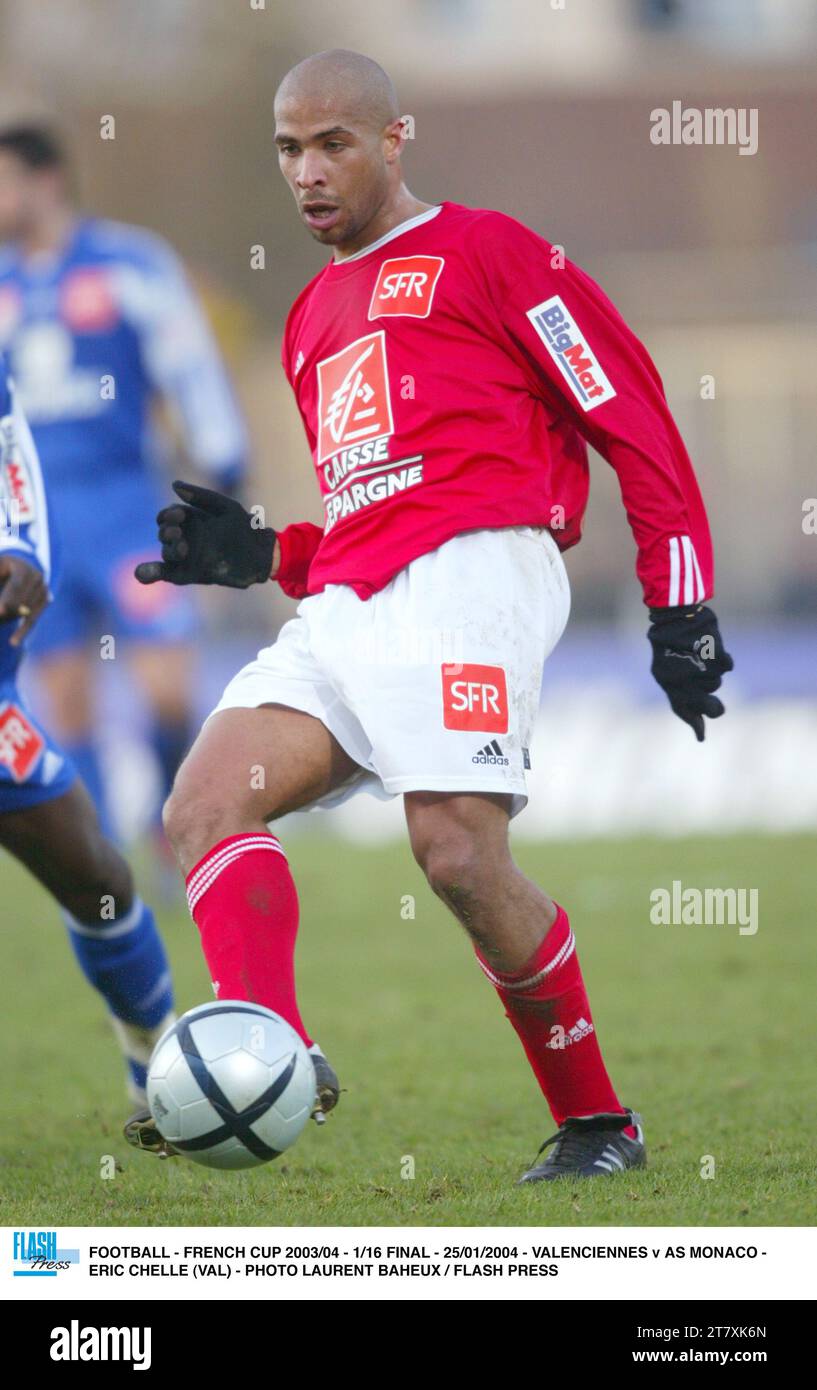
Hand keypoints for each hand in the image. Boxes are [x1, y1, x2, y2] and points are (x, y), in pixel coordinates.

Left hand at [0, 554, 48, 646]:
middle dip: (9, 611)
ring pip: (29, 612)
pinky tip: (14, 641)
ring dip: (12, 619)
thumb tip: (0, 611)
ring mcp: (44, 588)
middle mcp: (37, 575)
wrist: (11, 572)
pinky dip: (23, 631)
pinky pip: (34, 618)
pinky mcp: (45, 601)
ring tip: (3, 627)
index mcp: (21, 566)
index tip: (0, 612)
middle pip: (24, 600)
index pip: (16, 585)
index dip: (8, 599)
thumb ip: (0, 586)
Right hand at [134, 481, 275, 589]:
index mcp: (190, 520)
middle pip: (164, 533)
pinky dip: (151, 573)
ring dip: (169, 550)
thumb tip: (174, 484)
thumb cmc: (245, 528)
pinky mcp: (189, 574)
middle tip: (178, 533)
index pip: (168, 516)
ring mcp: (187, 556)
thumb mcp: (226, 507)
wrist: (261, 555)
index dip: (168, 515)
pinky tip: (141, 572)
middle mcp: (185, 537)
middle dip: (167, 532)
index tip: (178, 515)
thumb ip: (201, 496)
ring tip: (182, 549)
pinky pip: (166, 573)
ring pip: (166, 552)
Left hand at [647, 604, 733, 741]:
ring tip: (700, 655)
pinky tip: (712, 648)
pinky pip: (726, 666)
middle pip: (707, 701)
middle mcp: (680, 676)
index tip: (701, 736)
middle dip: (712, 701)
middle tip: (713, 696)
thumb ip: (684, 702)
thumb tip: (700, 736)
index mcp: (666, 681)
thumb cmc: (671, 645)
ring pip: (717, 682)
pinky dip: (723, 658)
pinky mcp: (712, 652)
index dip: (693, 723)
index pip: (681, 709)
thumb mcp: (667, 671)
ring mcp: (697, 665)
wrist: (674, 614)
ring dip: (713, 672)